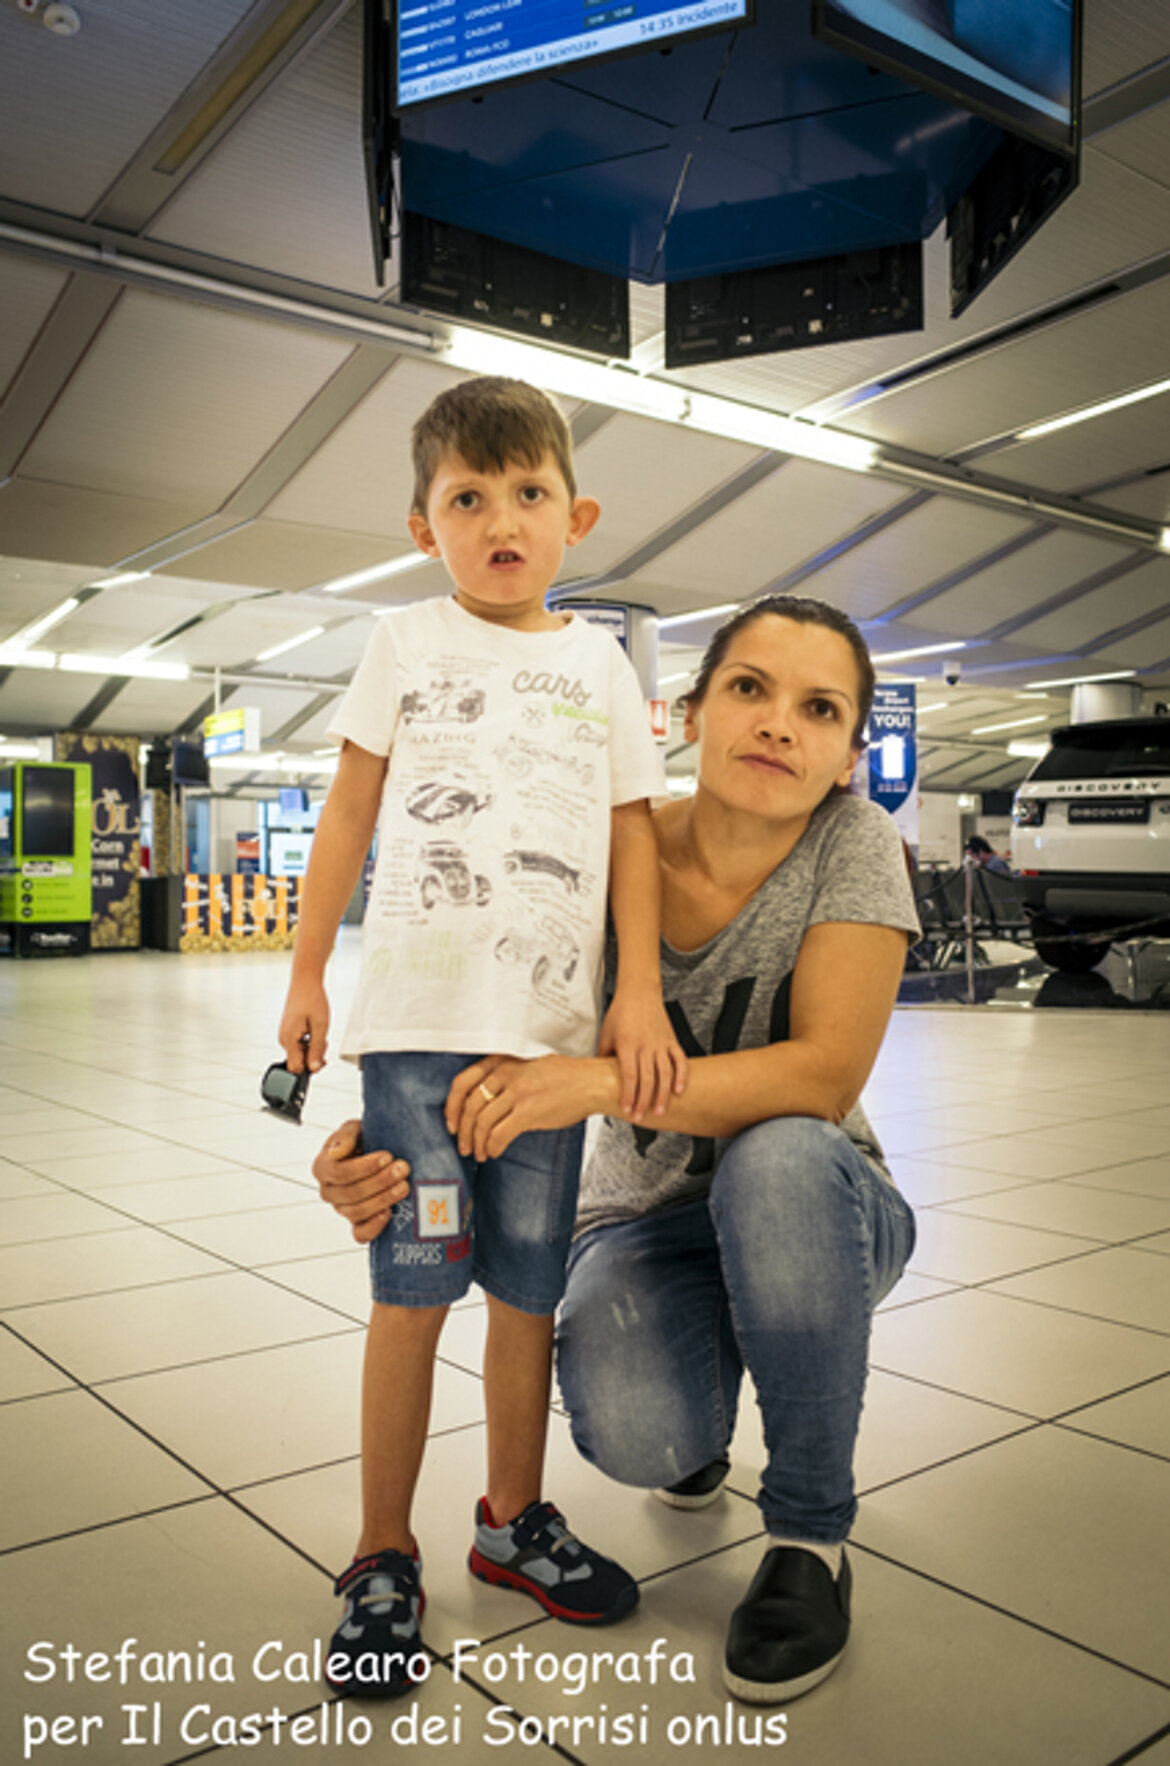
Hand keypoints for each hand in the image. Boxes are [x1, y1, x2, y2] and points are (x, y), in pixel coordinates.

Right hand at [279, 978, 329, 1072]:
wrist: (305, 981)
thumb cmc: (313, 1000)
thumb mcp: (320, 1026)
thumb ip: (317, 1049)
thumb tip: (314, 1069)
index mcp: (289, 1040)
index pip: (295, 1068)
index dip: (310, 1068)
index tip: (322, 1057)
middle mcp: (284, 1039)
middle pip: (299, 1061)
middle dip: (314, 1055)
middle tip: (324, 1039)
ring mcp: (285, 1034)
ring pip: (300, 1052)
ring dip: (313, 1047)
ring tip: (319, 1030)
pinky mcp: (288, 1030)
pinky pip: (299, 1043)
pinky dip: (309, 1040)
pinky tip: (314, 1028)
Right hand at [312, 1118, 410, 1242]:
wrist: (380, 1153)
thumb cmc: (363, 1140)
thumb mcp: (354, 1129)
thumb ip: (344, 1136)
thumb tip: (336, 1152)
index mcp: (322, 1168)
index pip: (339, 1173)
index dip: (364, 1167)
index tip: (387, 1156)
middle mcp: (329, 1191)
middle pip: (351, 1193)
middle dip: (380, 1181)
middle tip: (402, 1169)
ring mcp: (342, 1209)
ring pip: (357, 1212)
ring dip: (383, 1199)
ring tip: (403, 1186)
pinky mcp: (357, 1223)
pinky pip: (360, 1234)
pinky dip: (374, 1227)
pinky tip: (389, 1213)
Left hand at [445, 1054, 607, 1160]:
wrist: (591, 1083)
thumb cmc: (565, 1076)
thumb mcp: (527, 1065)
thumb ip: (504, 1077)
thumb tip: (483, 1101)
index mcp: (502, 1061)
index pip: (462, 1083)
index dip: (451, 1107)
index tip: (452, 1122)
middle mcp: (506, 1074)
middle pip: (469, 1106)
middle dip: (463, 1131)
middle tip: (463, 1145)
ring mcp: (517, 1093)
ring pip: (482, 1123)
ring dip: (477, 1143)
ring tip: (479, 1152)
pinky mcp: (528, 1112)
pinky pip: (499, 1134)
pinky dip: (493, 1147)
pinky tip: (495, 1152)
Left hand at [597, 989, 686, 1119]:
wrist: (639, 992)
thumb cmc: (620, 1012)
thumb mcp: (606, 1034)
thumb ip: (603, 1056)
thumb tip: (597, 1077)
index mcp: (627, 1044)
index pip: (629, 1075)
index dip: (629, 1094)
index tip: (627, 1109)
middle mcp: (645, 1045)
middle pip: (647, 1078)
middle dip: (644, 1100)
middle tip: (641, 1118)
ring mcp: (660, 1043)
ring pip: (665, 1072)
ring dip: (662, 1094)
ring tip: (659, 1110)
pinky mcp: (671, 1040)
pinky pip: (679, 1060)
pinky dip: (681, 1075)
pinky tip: (679, 1090)